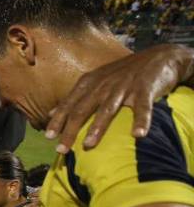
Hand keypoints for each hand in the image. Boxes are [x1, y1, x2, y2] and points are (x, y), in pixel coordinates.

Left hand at [45, 43, 191, 152]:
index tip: (47, 137)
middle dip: (70, 130)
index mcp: (89, 83)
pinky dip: (141, 121)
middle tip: (60, 149)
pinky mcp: (145, 88)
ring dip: (97, 128)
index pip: (69, 104)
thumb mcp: (95, 81)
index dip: (58, 120)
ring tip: (88, 145)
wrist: (158, 56)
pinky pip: (142, 107)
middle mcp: (103, 85)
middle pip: (82, 109)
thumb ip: (75, 97)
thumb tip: (52, 113)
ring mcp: (123, 86)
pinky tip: (138, 135)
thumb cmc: (122, 73)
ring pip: (107, 109)